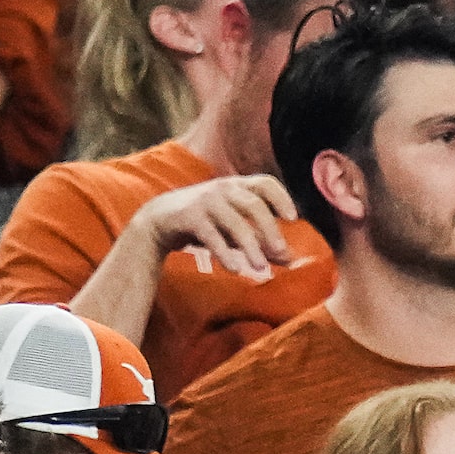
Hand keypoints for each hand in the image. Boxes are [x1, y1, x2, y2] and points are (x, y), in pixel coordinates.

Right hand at [129, 174, 301, 282]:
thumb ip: (262, 241)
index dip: (281, 198)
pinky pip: (212, 236)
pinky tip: (235, 270)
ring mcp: (206, 200)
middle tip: (282, 252)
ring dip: (251, 247)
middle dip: (270, 229)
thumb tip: (291, 260)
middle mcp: (224, 189)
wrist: (161, 218)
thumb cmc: (208, 221)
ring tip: (261, 269)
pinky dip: (225, 254)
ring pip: (235, 223)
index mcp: (239, 186)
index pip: (265, 183)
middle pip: (254, 205)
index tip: (293, 218)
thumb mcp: (236, 228)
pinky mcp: (190, 216)